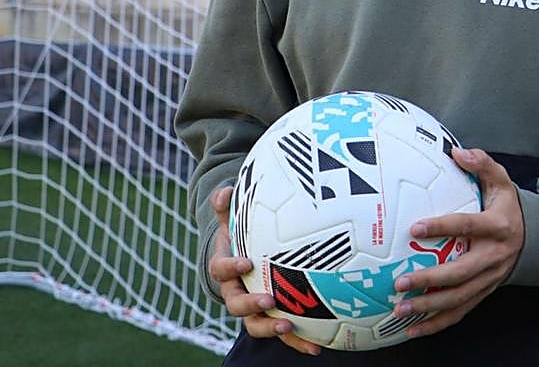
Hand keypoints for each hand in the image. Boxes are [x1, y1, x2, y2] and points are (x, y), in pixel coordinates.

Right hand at [208, 186, 320, 355]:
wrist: (244, 256)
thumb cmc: (241, 233)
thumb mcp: (233, 217)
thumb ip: (227, 204)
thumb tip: (225, 192)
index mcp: (225, 268)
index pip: (220, 269)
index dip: (231, 267)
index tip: (247, 263)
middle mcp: (236, 291)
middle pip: (235, 304)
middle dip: (251, 305)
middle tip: (269, 300)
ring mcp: (252, 308)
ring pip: (255, 325)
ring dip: (271, 328)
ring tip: (289, 327)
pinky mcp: (271, 317)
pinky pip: (282, 332)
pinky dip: (297, 341)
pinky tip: (318, 346)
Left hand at [391, 148, 523, 337]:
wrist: (534, 238)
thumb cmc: (507, 206)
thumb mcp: (502, 180)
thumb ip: (482, 164)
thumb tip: (457, 151)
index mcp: (498, 227)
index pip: (467, 226)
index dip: (442, 227)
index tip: (414, 228)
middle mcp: (494, 257)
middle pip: (461, 273)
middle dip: (430, 281)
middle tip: (400, 282)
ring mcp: (490, 279)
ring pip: (459, 298)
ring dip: (429, 307)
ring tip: (400, 309)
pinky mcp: (484, 293)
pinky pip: (460, 312)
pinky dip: (437, 324)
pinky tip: (412, 330)